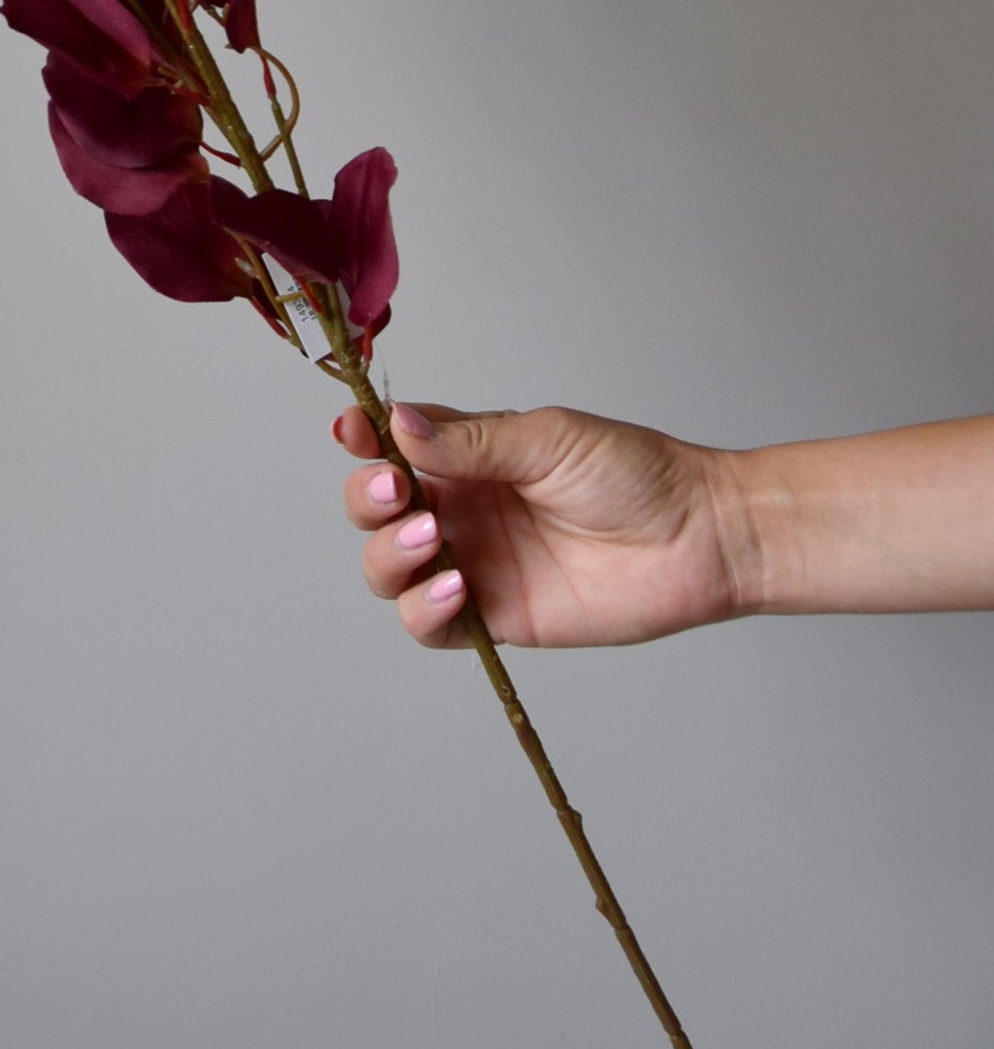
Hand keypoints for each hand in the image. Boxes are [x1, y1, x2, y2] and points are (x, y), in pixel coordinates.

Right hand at [335, 400, 748, 648]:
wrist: (696, 538)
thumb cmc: (635, 474)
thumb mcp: (548, 440)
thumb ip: (471, 441)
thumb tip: (398, 424)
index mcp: (469, 455)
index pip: (393, 445)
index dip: (362, 439)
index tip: (352, 433)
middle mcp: (462, 509)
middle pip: (373, 511)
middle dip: (366, 501)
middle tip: (396, 493)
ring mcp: (475, 564)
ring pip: (388, 569)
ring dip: (388, 555)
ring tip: (430, 541)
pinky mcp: (495, 617)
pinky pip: (429, 624)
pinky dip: (423, 609)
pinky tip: (455, 587)